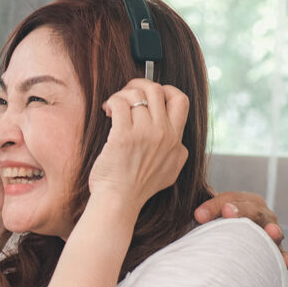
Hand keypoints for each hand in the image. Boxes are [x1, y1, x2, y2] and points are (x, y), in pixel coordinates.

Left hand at [90, 79, 189, 206]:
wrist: (119, 200)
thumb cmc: (139, 188)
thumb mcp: (172, 170)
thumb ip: (178, 151)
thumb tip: (179, 140)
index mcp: (176, 139)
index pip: (180, 99)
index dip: (165, 89)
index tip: (150, 95)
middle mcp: (163, 133)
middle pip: (156, 90)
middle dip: (138, 86)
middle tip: (126, 94)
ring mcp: (144, 134)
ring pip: (136, 95)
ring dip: (121, 95)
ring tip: (112, 107)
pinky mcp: (122, 136)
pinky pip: (118, 103)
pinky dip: (111, 102)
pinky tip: (107, 112)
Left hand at [195, 192, 287, 267]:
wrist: (231, 238)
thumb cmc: (216, 225)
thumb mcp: (208, 216)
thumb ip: (205, 212)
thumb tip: (198, 215)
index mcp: (243, 200)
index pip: (229, 199)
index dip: (214, 206)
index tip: (199, 215)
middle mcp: (260, 214)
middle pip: (254, 210)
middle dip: (241, 211)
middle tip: (227, 212)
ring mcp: (270, 232)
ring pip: (272, 230)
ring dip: (271, 231)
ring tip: (270, 232)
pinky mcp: (275, 251)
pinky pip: (283, 254)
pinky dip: (284, 257)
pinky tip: (283, 261)